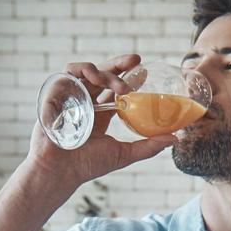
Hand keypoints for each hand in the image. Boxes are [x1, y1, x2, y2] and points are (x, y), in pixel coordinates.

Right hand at [23, 53, 175, 189]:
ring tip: (120, 86)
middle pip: (102, 74)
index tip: (145, 73)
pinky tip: (94, 79)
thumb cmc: (87, 165)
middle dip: (119, 64)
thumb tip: (175, 139)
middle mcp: (85, 101)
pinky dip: (81, 71)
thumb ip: (148, 146)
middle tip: (137, 60)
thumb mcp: (123, 154)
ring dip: (104, 71)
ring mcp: (70, 96)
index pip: (115, 89)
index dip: (129, 78)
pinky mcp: (55, 93)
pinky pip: (67, 73)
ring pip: (87, 70)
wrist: (60, 170)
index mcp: (100, 113)